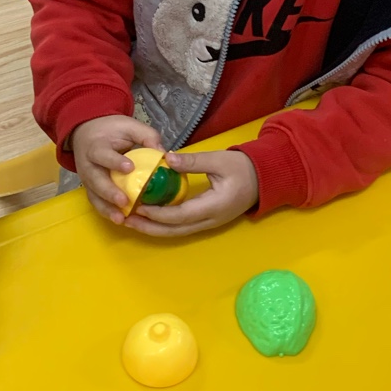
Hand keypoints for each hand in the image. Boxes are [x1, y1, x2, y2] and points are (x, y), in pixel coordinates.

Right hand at [70, 116, 163, 222]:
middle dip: (108, 192)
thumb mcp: (129, 126)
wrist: (86, 132)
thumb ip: (147, 136)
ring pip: (94, 195)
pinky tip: (121, 220)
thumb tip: (165, 154)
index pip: (102, 154)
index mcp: (96, 146)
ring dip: (107, 208)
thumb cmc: (112, 130)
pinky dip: (107, 212)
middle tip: (124, 201)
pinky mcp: (90, 188)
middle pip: (95, 180)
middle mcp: (88, 164)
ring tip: (121, 219)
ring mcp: (87, 179)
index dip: (114, 162)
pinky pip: (96, 202)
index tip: (129, 167)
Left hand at [122, 150, 258, 237]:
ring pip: (176, 232)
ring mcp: (208, 223)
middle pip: (175, 231)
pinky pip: (181, 227)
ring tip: (131, 221)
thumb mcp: (219, 160)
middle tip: (126, 219)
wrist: (264, 179)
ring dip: (153, 228)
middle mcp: (210, 220)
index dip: (158, 213)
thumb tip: (166, 159)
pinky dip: (163, 224)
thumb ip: (193, 161)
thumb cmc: (243, 168)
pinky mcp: (206, 220)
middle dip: (149, 227)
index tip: (139, 206)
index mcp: (214, 206)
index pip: (181, 215)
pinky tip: (149, 217)